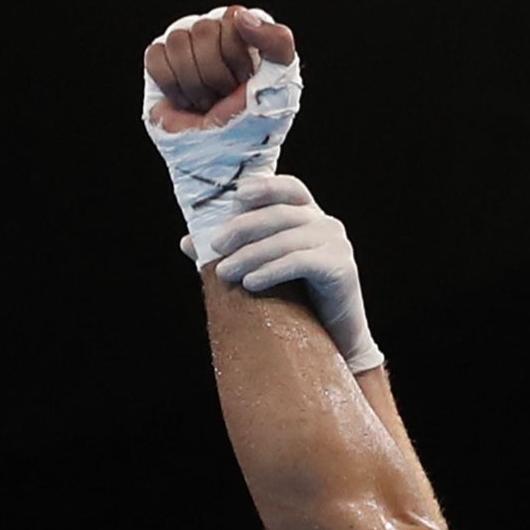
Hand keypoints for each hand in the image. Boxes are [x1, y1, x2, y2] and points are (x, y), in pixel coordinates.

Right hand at [144, 6, 298, 134]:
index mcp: (243, 28)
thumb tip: (239, 15)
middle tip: (224, 95)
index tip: (246, 80)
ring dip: (195, 84)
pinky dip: (172, 86)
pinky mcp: (160, 63)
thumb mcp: (282, 78)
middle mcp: (213, 31)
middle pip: (202, 31)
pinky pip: (155, 57)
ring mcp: (185, 46)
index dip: (238, 56)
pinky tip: (185, 101)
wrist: (228, 157)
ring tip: (207, 101)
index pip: (232, 18)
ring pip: (177, 42)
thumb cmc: (257, 119)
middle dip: (216, 74)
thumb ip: (277, 40)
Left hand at [212, 176, 383, 371]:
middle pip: (280, 214)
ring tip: (224, 273)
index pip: (289, 189)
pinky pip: (301, 262)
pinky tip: (251, 283)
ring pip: (286, 240)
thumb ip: (231, 253)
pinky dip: (272, 271)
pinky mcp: (342, 268)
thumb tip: (187, 242)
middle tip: (214, 247)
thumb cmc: (296, 305)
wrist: (333, 343)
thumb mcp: (260, 271)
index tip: (237, 194)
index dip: (265, 186)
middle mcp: (326, 224)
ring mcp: (337, 244)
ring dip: (251, 255)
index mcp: (308, 218)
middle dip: (243, 228)